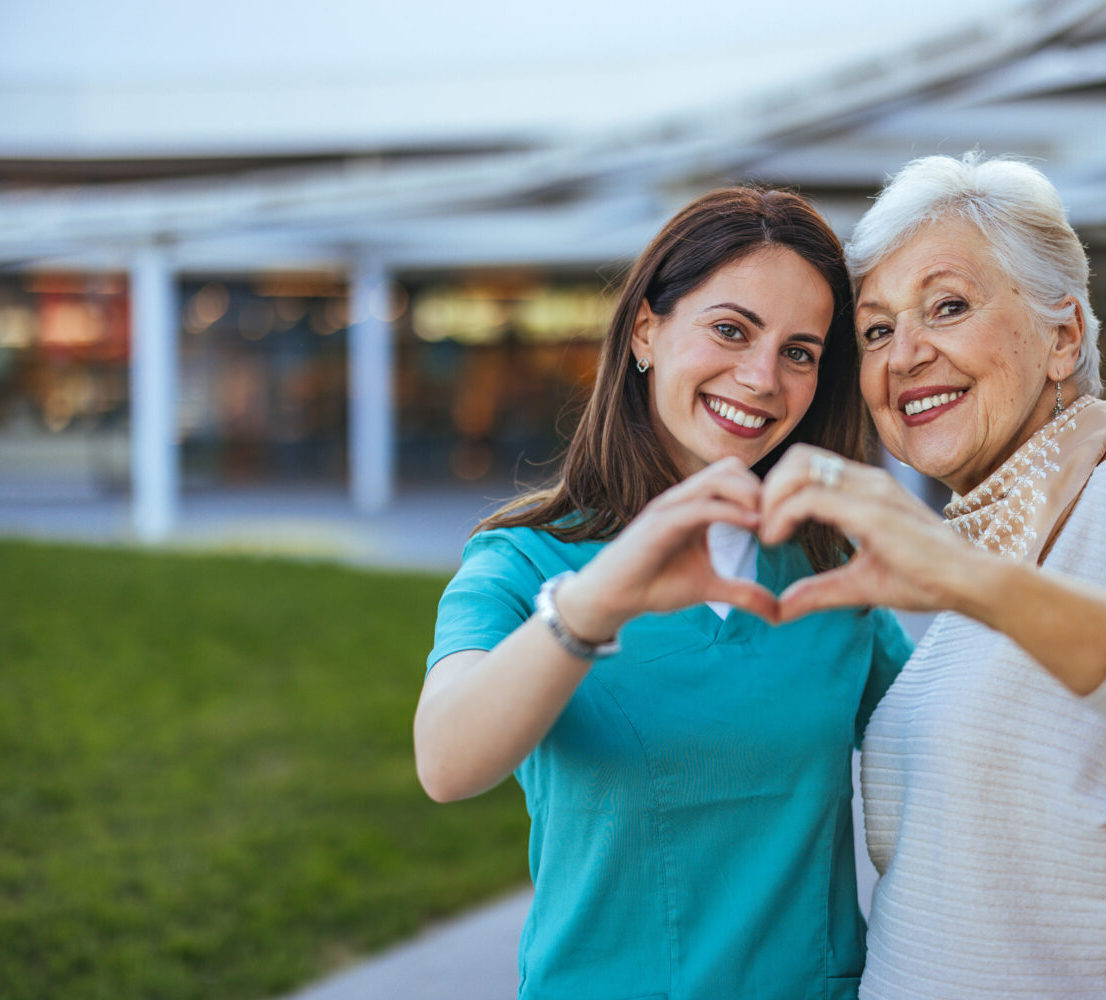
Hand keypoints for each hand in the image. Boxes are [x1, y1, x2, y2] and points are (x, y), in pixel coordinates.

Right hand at [556, 457, 779, 637]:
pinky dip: (732, 512)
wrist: (614, 597)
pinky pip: (702, 506)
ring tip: (769, 522)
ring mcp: (671, 507)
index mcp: (696, 506)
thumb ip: (743, 593)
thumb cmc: (656, 585)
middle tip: (781, 519)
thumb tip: (779, 614)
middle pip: (731, 467)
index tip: (785, 521)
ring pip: (719, 478)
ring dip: (750, 494)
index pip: (736, 477)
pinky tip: (754, 527)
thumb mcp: (710, 588)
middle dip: (762, 488)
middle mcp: (684, 499)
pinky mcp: (661, 522)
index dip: (764, 493)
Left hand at [758, 444, 970, 620]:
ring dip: (771, 499)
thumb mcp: (858, 584)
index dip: (778, 489)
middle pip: (798, 457)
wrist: (972, 584)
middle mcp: (867, 481)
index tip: (767, 526)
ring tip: (767, 534)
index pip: (808, 465)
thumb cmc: (925, 580)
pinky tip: (776, 539)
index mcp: (865, 490)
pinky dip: (782, 514)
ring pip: (799, 469)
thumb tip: (780, 607)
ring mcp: (870, 490)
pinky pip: (810, 497)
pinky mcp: (871, 510)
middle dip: (769, 487)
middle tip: (761, 525)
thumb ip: (818, 590)